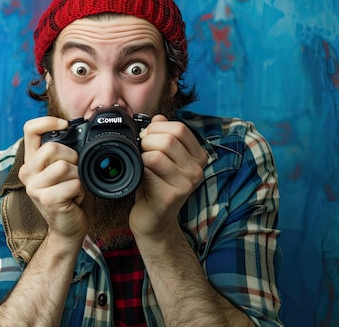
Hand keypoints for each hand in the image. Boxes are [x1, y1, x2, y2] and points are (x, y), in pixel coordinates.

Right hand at [18, 117, 89, 244]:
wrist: (68, 228)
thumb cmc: (68, 196)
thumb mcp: (61, 171)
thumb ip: (61, 152)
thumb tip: (75, 133)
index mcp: (31, 161)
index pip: (30, 129)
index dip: (47, 121)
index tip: (64, 125)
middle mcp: (27, 172)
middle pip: (53, 148)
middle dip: (73, 158)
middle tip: (74, 174)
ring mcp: (34, 187)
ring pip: (65, 166)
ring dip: (77, 177)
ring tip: (73, 189)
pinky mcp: (46, 199)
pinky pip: (74, 184)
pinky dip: (80, 191)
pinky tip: (73, 199)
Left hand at [129, 115, 207, 241]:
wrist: (153, 220)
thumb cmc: (155, 186)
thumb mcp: (160, 156)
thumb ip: (162, 135)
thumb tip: (157, 117)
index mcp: (198, 156)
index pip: (180, 128)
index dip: (158, 127)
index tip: (147, 137)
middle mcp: (197, 169)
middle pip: (169, 138)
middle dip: (147, 140)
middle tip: (141, 150)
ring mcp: (187, 183)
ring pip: (158, 152)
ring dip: (142, 154)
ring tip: (142, 164)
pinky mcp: (173, 194)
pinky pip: (150, 168)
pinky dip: (140, 168)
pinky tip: (142, 177)